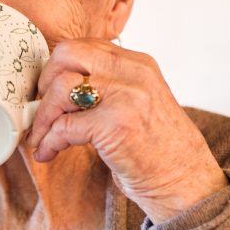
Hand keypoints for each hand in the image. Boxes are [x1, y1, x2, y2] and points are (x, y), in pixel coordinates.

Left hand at [24, 39, 227, 223]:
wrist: (187, 184)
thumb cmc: (161, 151)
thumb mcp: (140, 104)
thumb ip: (111, 87)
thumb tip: (61, 89)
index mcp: (139, 64)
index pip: (85, 46)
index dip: (58, 68)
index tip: (48, 91)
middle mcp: (133, 73)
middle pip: (67, 54)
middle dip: (45, 82)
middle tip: (43, 109)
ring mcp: (125, 96)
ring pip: (60, 89)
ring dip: (43, 118)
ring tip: (41, 138)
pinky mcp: (114, 125)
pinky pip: (63, 126)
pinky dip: (48, 141)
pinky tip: (47, 153)